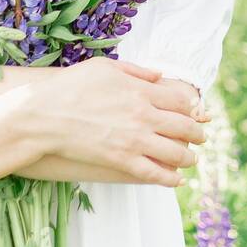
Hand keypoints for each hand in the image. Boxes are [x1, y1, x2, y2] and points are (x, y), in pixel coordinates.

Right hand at [20, 57, 206, 186]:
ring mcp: (134, 139)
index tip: (197, 113)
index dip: (193, 108)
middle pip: (184, 126)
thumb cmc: (71, 87)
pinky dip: (170, 178)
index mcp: (141, 91)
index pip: (181, 101)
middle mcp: (143, 115)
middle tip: (201, 137)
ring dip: (189, 157)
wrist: (45, 115)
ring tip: (192, 159)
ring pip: (175, 152)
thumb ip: (136, 71)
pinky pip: (154, 173)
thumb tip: (159, 76)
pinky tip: (177, 180)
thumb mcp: (104, 67)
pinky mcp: (122, 160)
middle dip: (197, 134)